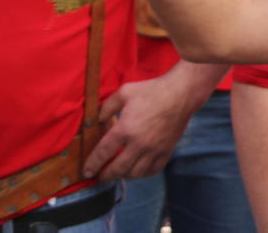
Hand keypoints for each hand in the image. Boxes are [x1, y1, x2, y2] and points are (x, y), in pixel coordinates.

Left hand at [82, 71, 205, 180]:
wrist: (181, 93)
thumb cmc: (152, 90)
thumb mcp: (124, 92)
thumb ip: (107, 107)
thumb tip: (96, 120)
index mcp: (126, 128)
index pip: (103, 153)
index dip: (92, 164)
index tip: (86, 172)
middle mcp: (139, 143)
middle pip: (117, 169)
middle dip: (105, 175)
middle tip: (98, 176)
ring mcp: (154, 149)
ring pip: (134, 173)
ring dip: (122, 176)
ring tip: (116, 172)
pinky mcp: (166, 151)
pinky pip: (152, 171)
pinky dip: (142, 174)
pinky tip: (136, 170)